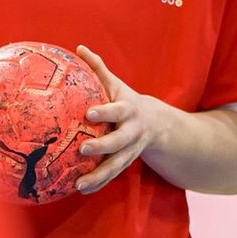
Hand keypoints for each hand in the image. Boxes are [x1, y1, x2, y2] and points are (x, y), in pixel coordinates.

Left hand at [73, 44, 165, 193]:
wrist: (157, 124)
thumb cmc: (126, 100)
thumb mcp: (116, 85)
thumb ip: (98, 68)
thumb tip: (79, 48)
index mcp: (129, 110)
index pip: (117, 110)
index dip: (104, 112)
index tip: (88, 113)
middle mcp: (132, 132)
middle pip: (119, 141)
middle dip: (102, 147)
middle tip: (82, 149)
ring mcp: (131, 150)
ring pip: (117, 165)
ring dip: (99, 175)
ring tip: (79, 184)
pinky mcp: (126, 162)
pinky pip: (112, 175)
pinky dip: (99, 183)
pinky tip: (81, 189)